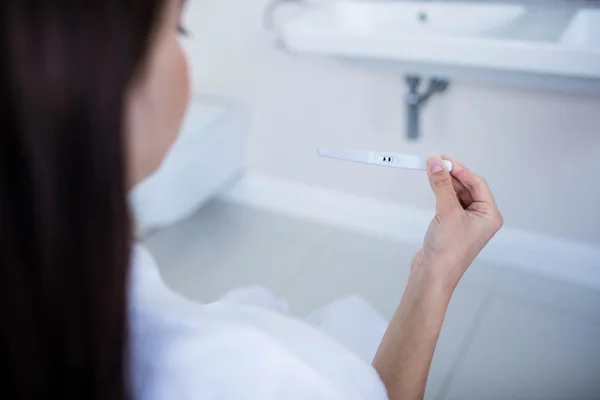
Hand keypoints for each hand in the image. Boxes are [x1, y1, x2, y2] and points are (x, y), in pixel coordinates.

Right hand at [411, 155, 502, 291]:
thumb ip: (441, 184)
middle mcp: (481, 218)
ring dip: (444, 184)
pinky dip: (440, 194)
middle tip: (434, 163)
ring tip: (431, 172)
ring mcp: (466, 222)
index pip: (477, 183)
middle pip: (467, 187)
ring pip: (456, 194)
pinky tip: (432, 188)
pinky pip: (448, 203)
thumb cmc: (448, 251)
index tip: (442, 159)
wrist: (433, 275)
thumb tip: (436, 162)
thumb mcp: (446, 211)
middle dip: (451, 175)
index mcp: (489, 215)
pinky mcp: (452, 226)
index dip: (459, 169)